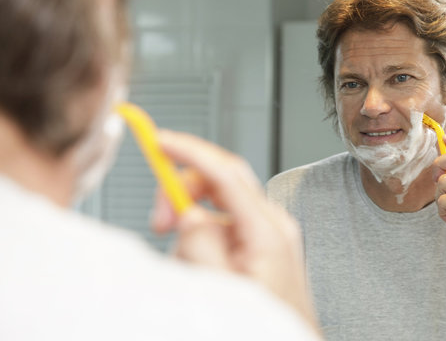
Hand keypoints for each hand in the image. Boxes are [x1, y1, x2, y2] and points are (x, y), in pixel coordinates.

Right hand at [150, 130, 317, 329]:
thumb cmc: (265, 324)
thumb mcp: (224, 291)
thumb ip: (202, 248)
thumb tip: (189, 214)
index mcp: (268, 231)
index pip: (225, 174)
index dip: (190, 151)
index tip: (160, 141)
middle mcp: (270, 223)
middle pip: (219, 180)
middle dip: (182, 193)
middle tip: (158, 223)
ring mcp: (264, 231)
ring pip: (213, 206)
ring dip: (190, 229)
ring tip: (192, 270)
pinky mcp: (255, 240)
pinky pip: (219, 227)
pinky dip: (200, 240)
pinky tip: (204, 270)